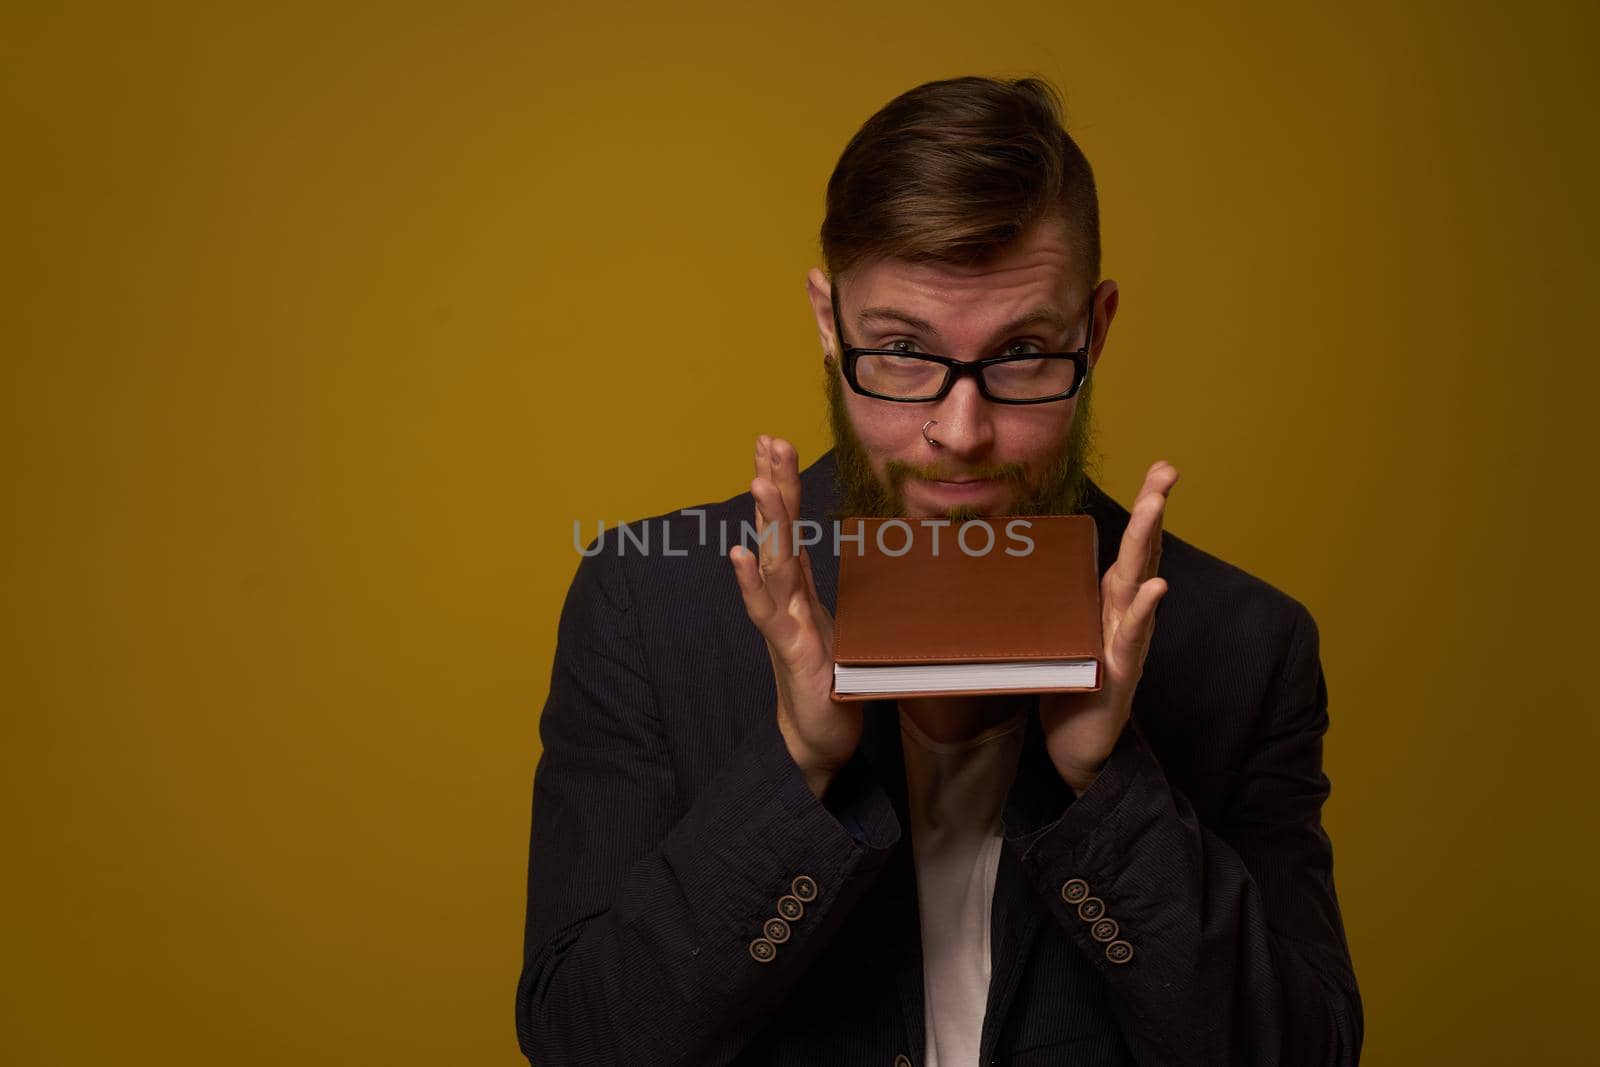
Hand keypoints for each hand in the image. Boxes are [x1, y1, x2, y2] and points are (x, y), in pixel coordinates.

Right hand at [729, 436, 861, 797]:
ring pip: (772, 562)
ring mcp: (782, 621)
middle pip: (777, 532)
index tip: (775, 443)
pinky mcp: (787, 649)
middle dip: (772, 485)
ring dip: (766, 521)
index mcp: (798, 589)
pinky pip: (767, 611)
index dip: (783, 484)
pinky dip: (751, 582)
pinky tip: (739, 555)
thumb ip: (828, 589)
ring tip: (757, 481)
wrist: (816, 736)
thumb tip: (836, 553)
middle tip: (766, 440)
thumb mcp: (840, 624)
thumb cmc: (827, 680)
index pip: (790, 525)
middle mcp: (784, 598)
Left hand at [1040, 461, 1177, 792]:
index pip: (1131, 548)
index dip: (1145, 509)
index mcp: (1107, 605)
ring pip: (1139, 586)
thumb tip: (1009, 560)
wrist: (1077, 750)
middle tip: (1167, 470)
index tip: (1160, 467)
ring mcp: (1127, 644)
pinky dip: (1144, 613)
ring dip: (1147, 545)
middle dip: (1154, 510)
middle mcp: (1124, 617)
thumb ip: (1048, 600)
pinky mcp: (1121, 674)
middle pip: (1142, 555)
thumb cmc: (1066, 688)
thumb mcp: (1055, 633)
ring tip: (1156, 506)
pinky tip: (1157, 590)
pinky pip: (1132, 639)